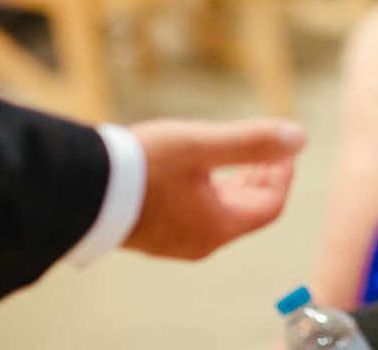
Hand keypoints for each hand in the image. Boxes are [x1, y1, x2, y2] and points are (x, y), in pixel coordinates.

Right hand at [123, 118, 305, 258]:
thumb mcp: (203, 145)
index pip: (270, 205)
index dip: (283, 174)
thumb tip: (299, 137)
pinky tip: (201, 167)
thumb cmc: (142, 166)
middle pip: (248, 210)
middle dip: (262, 175)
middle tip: (268, 146)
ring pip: (221, 211)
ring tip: (239, 152)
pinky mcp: (153, 230)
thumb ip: (251, 142)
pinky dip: (211, 189)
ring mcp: (173, 239)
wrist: (79, 187)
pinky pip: (196, 211)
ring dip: (237, 181)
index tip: (284, 146)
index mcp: (216, 227)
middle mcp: (198, 241)